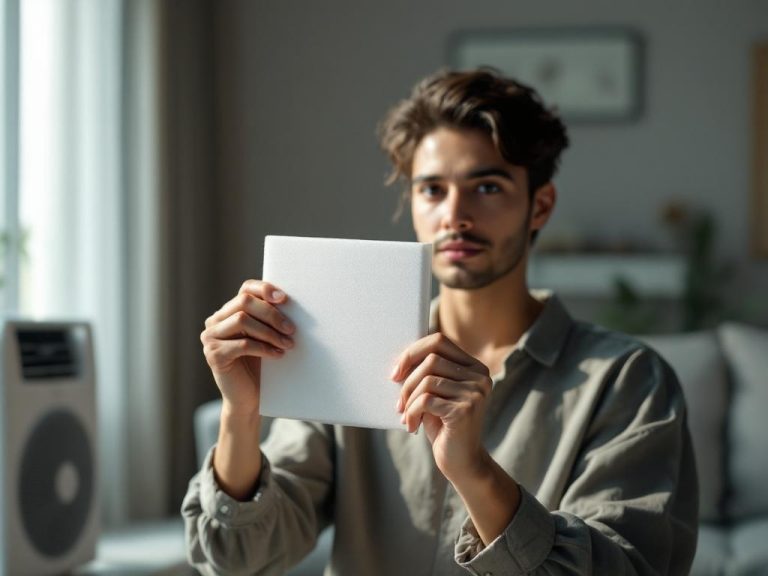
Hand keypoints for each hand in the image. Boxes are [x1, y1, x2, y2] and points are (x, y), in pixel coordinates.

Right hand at [200, 279, 294, 415]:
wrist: (248, 398)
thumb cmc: (260, 365)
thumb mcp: (264, 336)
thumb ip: (268, 317)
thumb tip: (288, 301)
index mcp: (228, 312)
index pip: (246, 289)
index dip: (265, 289)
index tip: (285, 299)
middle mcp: (215, 321)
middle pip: (244, 302)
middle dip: (272, 314)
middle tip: (291, 329)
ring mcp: (210, 338)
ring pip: (242, 320)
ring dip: (270, 332)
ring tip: (287, 344)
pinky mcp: (214, 355)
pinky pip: (243, 344)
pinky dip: (264, 348)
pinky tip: (277, 354)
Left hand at [392, 333, 492, 482]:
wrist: (462, 463)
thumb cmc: (444, 426)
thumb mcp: (437, 394)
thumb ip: (428, 372)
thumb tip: (401, 356)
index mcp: (475, 367)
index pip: (439, 342)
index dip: (413, 352)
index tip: (396, 372)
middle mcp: (480, 377)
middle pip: (431, 360)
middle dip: (407, 382)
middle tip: (399, 403)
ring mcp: (475, 393)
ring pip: (427, 381)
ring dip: (409, 401)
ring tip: (406, 416)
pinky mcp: (465, 410)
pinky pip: (426, 400)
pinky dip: (411, 413)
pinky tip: (411, 426)